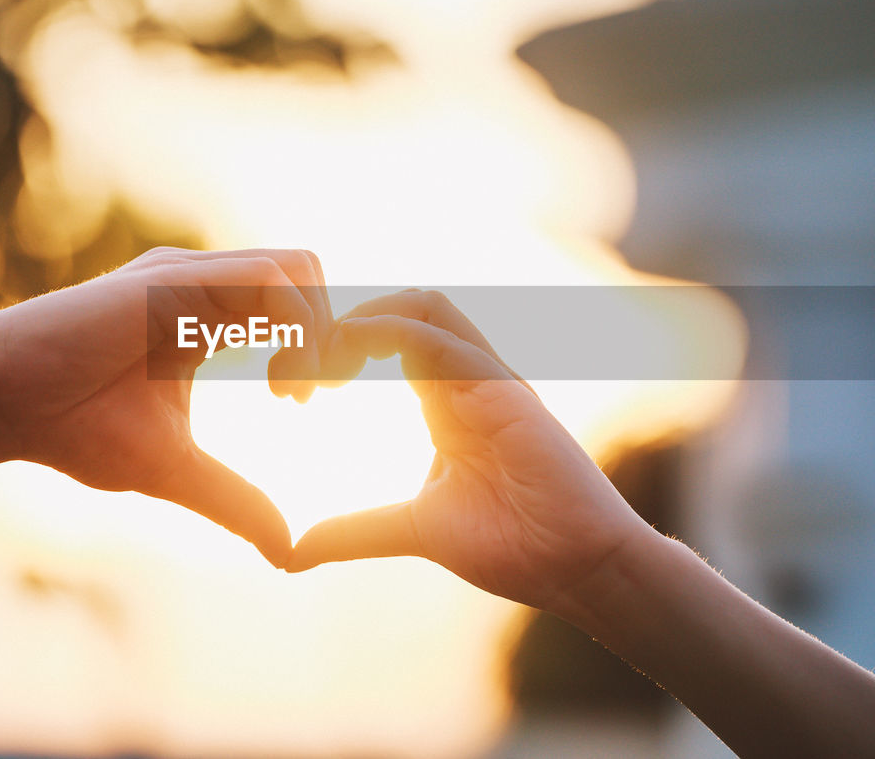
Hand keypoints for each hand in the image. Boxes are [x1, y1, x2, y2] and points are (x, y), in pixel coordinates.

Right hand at [0, 247, 333, 567]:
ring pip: (299, 268)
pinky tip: (274, 379)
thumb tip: (286, 551)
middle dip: (330, 336)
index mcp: (207, 320)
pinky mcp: (174, 278)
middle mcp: (205, 288)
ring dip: (315, 329)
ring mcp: (191, 276)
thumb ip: (232, 499)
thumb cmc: (75, 429)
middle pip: (310, 278)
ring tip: (291, 389)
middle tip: (309, 396)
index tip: (306, 401)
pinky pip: (268, 277)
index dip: (320, 348)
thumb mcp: (174, 470)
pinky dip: (294, 324)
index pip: (295, 305)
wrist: (3, 402)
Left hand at [286, 290, 652, 620]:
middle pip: (408, 305)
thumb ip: (358, 530)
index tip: (300, 387)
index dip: (343, 346)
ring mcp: (487, 378)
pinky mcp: (501, 389)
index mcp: (448, 401)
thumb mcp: (416, 530)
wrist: (578, 568)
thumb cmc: (515, 546)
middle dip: (348, 321)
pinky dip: (386, 335)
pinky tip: (349, 366)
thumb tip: (296, 553)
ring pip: (424, 305)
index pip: (395, 336)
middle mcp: (468, 379)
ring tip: (326, 361)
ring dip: (364, 319)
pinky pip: (439, 339)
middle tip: (305, 370)